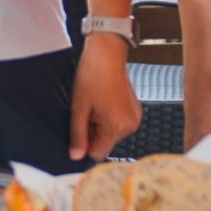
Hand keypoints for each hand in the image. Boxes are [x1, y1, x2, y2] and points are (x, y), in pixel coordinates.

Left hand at [68, 38, 141, 160]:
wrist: (107, 53)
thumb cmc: (92, 77)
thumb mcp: (79, 108)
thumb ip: (78, 135)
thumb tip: (76, 157)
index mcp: (118, 128)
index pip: (98, 153)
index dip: (85, 144)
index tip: (78, 130)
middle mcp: (131, 126)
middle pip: (105, 143)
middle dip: (92, 132)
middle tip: (85, 111)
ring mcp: (135, 118)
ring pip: (111, 133)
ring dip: (99, 124)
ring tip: (94, 104)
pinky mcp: (135, 110)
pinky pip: (118, 123)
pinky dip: (108, 117)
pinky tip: (102, 102)